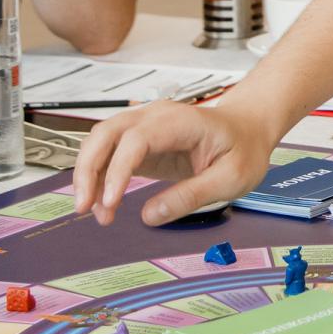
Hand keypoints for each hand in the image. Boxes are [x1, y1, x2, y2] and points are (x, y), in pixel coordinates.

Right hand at [71, 100, 275, 226]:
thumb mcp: (231, 178)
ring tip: (95, 213)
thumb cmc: (243, 149)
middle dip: (87, 169)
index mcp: (181, 121)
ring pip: (100, 141)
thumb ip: (192, 195)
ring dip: (89, 175)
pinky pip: (109, 154)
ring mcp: (145, 126)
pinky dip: (98, 177)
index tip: (111, 202)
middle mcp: (156, 117)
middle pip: (106, 133)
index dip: (118, 169)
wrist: (248, 130)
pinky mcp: (140, 142)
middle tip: (84, 208)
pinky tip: (102, 203)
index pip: (137, 139)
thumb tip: (150, 216)